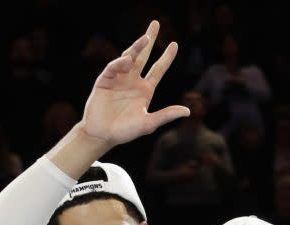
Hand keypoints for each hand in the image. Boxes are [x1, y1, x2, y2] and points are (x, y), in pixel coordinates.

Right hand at [81, 20, 189, 146]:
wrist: (101, 135)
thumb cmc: (124, 132)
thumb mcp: (148, 123)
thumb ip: (166, 115)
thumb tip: (188, 111)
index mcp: (144, 90)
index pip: (158, 70)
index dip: (166, 58)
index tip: (174, 44)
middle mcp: (132, 81)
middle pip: (143, 56)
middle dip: (148, 40)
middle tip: (155, 23)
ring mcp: (119, 79)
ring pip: (129, 57)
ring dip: (137, 47)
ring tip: (145, 39)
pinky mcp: (105, 80)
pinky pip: (113, 67)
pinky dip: (120, 63)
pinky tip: (127, 61)